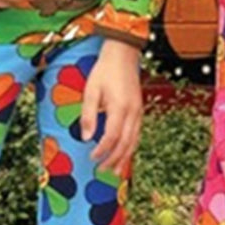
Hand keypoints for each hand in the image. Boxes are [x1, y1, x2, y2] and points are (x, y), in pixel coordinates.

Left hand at [81, 39, 142, 175]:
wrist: (123, 54)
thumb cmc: (104, 71)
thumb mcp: (91, 91)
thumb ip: (88, 115)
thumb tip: (85, 138)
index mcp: (119, 107)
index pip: (111, 136)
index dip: (102, 150)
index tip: (92, 157)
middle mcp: (132, 111)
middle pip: (125, 142)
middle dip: (114, 158)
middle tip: (102, 169)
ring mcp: (138, 110)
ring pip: (134, 140)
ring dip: (124, 156)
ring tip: (115, 169)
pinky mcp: (139, 109)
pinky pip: (137, 132)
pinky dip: (131, 146)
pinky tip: (124, 152)